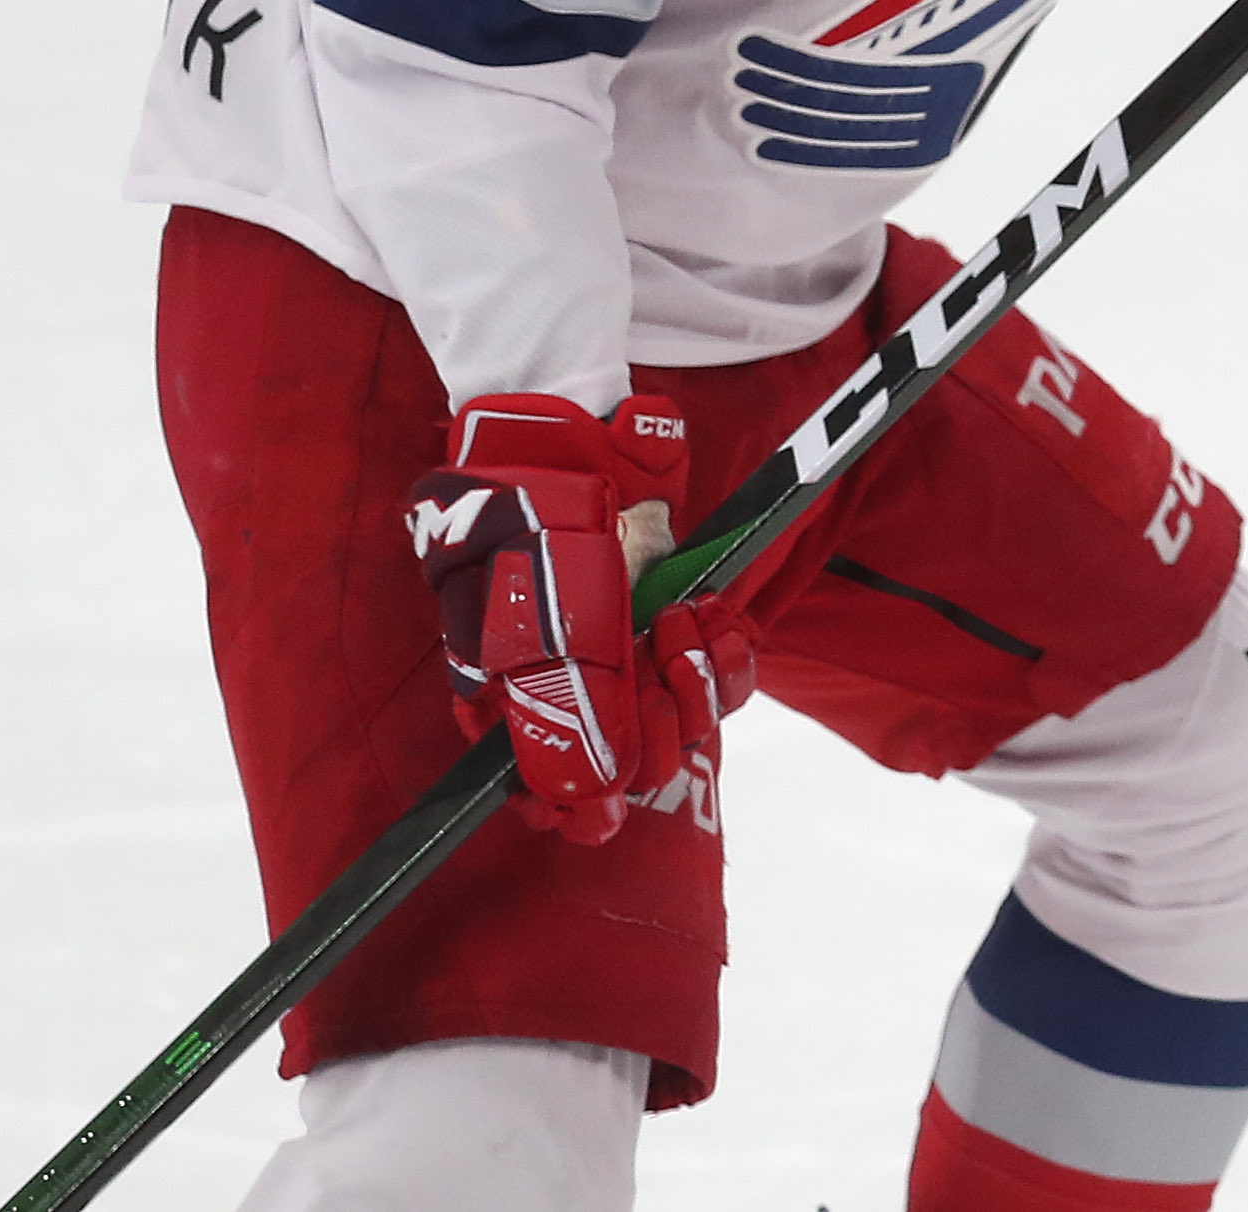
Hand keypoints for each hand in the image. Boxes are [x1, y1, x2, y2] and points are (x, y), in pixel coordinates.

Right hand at [405, 393, 756, 843]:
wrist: (567, 442)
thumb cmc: (527, 524)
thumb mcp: (529, 612)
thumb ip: (552, 705)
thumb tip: (584, 799)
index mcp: (519, 706)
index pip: (556, 798)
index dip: (584, 804)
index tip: (609, 793)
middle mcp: (583, 697)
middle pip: (642, 769)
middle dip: (660, 720)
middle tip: (653, 648)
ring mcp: (637, 666)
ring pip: (691, 728)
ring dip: (694, 679)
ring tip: (676, 616)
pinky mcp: (683, 631)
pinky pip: (727, 680)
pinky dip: (729, 655)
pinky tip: (710, 614)